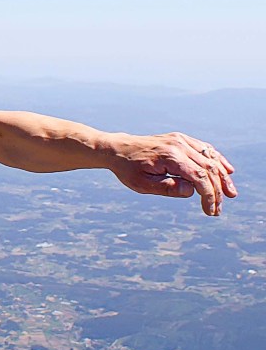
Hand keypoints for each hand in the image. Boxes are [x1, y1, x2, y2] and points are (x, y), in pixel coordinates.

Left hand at [109, 132, 236, 215]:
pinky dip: (217, 160)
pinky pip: (205, 149)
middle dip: (217, 190)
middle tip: (219, 208)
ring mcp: (181, 140)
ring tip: (231, 194)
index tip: (210, 211)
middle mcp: (179, 145)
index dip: (209, 195)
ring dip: (223, 176)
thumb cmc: (128, 169)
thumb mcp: (142, 184)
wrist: (118, 149)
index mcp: (170, 157)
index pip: (199, 177)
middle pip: (209, 168)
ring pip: (210, 158)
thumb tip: (192, 191)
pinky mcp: (181, 139)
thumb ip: (167, 188)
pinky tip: (227, 171)